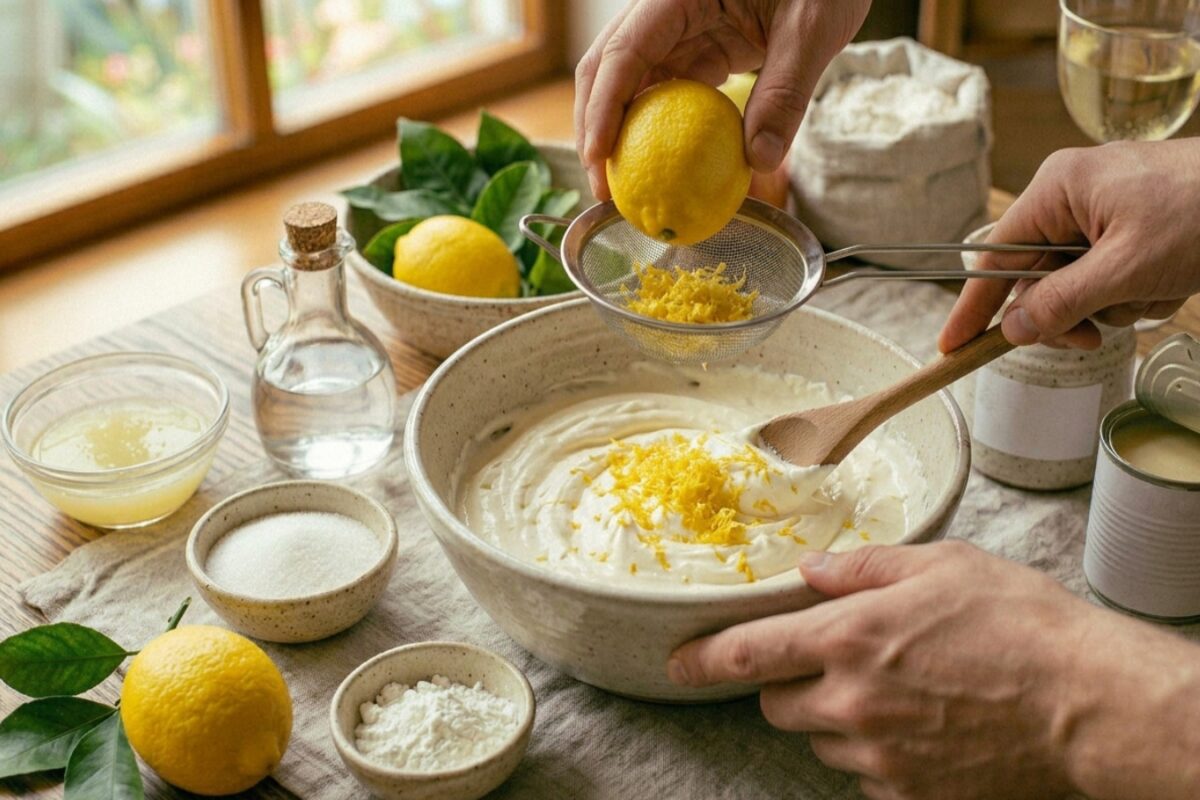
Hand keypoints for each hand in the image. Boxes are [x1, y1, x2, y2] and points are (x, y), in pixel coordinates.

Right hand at [574, 0, 870, 198]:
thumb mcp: (813, 27)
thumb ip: (786, 91)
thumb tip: (759, 161)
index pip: (624, 52)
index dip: (603, 108)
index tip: (599, 158)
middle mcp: (665, 9)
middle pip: (606, 68)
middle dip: (595, 127)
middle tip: (603, 188)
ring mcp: (677, 28)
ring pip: (628, 82)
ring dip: (620, 133)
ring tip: (625, 186)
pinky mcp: (696, 45)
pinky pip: (664, 89)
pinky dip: (656, 129)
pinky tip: (661, 166)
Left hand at [667, 540, 1199, 799]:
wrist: (1088, 704)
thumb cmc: (1020, 624)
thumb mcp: (942, 566)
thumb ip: (864, 569)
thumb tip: (812, 572)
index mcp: (849, 635)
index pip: (749, 653)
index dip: (704, 659)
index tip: (679, 664)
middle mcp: (850, 701)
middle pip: (777, 704)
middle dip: (791, 685)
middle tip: (839, 665)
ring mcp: (877, 756)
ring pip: (820, 743)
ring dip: (836, 721)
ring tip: (898, 695)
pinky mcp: (907, 795)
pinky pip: (863, 778)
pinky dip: (876, 757)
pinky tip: (920, 730)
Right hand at [939, 139, 1199, 352]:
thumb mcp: (1126, 268)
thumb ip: (1062, 302)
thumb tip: (1014, 328)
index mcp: (1057, 190)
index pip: (994, 257)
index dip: (973, 306)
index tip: (951, 345)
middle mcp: (1072, 197)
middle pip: (1037, 278)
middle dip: (1071, 312)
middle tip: (1095, 336)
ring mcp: (1103, 211)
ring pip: (1077, 285)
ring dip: (1114, 305)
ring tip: (1155, 292)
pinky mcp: (1131, 227)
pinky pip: (1109, 278)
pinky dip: (1137, 294)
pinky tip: (1170, 284)